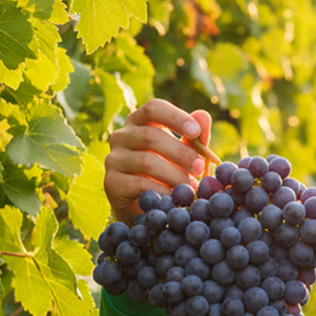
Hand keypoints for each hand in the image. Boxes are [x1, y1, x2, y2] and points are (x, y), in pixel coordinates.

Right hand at [104, 100, 215, 224]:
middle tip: (200, 168)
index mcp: (140, 122)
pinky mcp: (111, 182)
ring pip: (146, 161)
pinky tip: (175, 198)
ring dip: (174, 175)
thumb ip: (195, 138)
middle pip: (151, 136)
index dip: (175, 117)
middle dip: (181, 153)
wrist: (148, 207)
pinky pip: (139, 184)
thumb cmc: (168, 175)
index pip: (154, 108)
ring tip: (190, 187)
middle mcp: (122, 136)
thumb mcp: (185, 155)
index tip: (196, 132)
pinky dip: (163, 191)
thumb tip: (203, 116)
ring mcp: (114, 158)